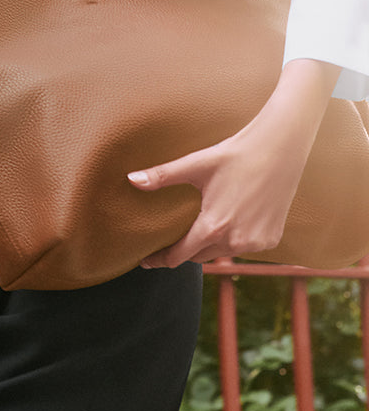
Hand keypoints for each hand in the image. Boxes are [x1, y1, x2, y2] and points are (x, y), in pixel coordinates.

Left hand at [129, 59, 340, 267]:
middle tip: (166, 245)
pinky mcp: (271, 240)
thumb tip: (131, 179)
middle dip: (182, 252)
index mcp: (213, 226)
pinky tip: (226, 227)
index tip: (145, 261)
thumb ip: (162, 176)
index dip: (160, 259)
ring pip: (221, 253)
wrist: (279, 149)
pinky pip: (242, 247)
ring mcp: (255, 243)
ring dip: (208, 246)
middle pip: (199, 257)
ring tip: (194, 235)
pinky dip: (231, 241)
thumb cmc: (234, 154)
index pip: (180, 255)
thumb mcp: (195, 165)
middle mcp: (235, 241)